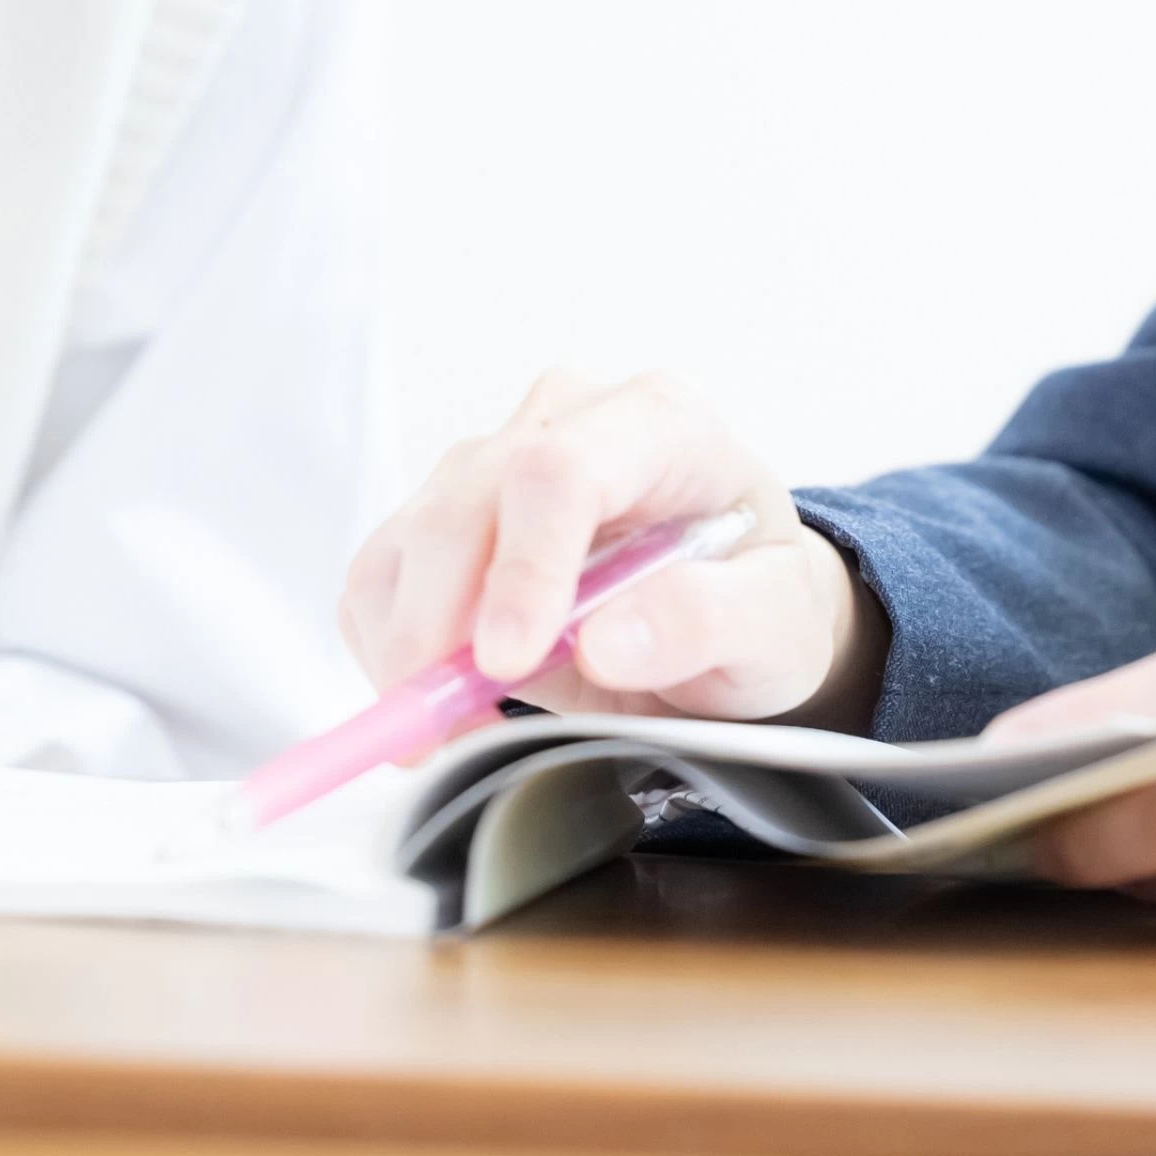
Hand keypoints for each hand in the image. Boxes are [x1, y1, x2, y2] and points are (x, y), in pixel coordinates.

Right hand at [336, 370, 877, 728]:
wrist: (730, 603)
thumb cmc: (758, 599)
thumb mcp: (775, 624)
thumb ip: (709, 623)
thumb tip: (607, 641)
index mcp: (659, 421)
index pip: (561, 470)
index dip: (522, 568)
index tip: (505, 665)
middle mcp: (565, 420)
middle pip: (465, 501)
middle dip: (440, 625)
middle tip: (451, 734)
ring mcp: (494, 460)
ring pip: (408, 541)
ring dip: (407, 648)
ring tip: (454, 736)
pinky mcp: (444, 516)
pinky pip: (380, 579)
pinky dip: (388, 651)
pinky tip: (438, 706)